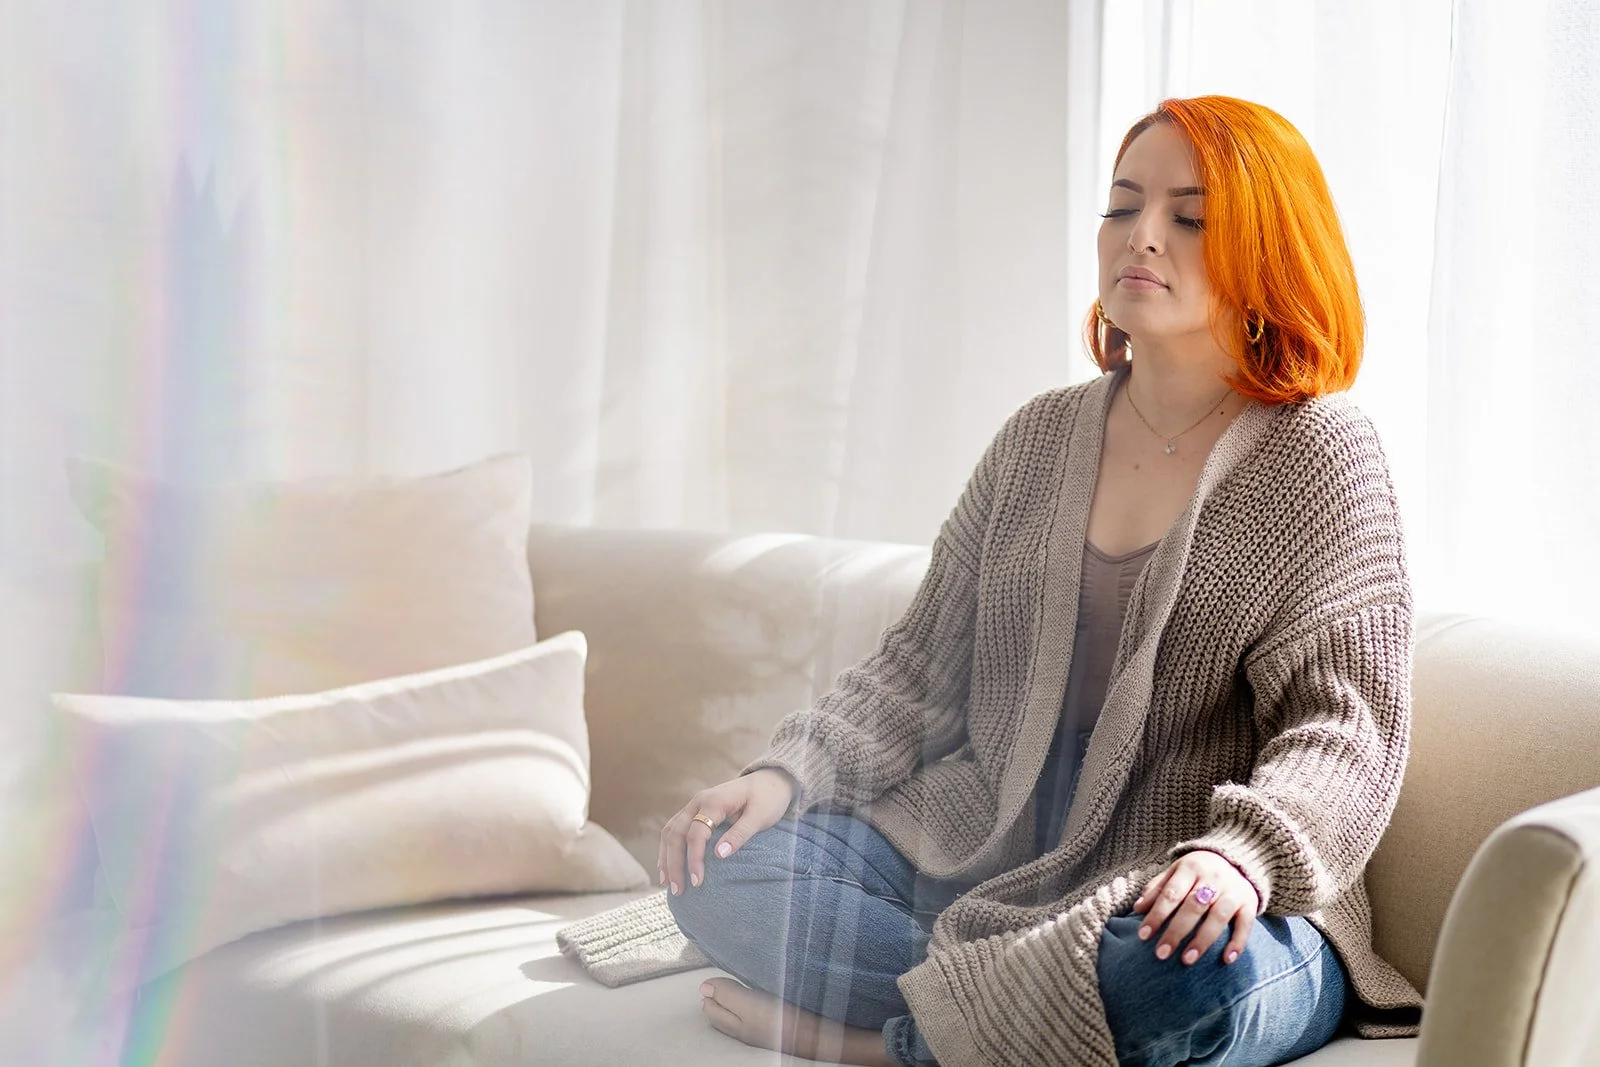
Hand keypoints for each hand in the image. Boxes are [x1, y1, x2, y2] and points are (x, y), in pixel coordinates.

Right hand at [658, 768, 796, 896]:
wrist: (771, 780)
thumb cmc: (768, 799)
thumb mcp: (760, 816)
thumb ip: (740, 834)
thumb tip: (719, 855)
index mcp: (714, 801)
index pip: (696, 834)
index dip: (694, 859)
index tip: (697, 882)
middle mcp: (698, 801)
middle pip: (676, 833)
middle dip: (673, 863)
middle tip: (677, 890)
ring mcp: (695, 805)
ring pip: (671, 831)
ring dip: (666, 857)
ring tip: (665, 883)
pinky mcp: (696, 811)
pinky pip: (675, 828)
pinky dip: (668, 847)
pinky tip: (668, 865)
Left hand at [1132, 850, 1259, 965]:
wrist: (1238, 858)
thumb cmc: (1199, 870)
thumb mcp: (1176, 871)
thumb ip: (1158, 888)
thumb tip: (1137, 909)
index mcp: (1190, 868)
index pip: (1171, 893)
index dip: (1156, 915)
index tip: (1142, 936)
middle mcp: (1213, 878)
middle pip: (1193, 907)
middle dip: (1175, 932)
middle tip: (1161, 954)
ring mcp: (1233, 891)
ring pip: (1218, 917)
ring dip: (1202, 940)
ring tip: (1187, 960)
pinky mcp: (1250, 903)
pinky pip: (1246, 924)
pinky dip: (1237, 943)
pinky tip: (1226, 960)